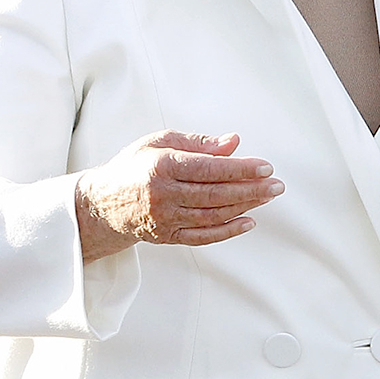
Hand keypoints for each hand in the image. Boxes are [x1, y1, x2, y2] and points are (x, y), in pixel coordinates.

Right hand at [74, 131, 280, 262]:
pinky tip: (248, 221)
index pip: (209, 168)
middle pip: (215, 194)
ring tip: (267, 197)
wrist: (102, 203)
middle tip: (277, 185)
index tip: (265, 167)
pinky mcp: (168, 236)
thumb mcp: (160, 141)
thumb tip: (234, 142)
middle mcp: (163, 194)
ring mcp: (165, 219)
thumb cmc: (135, 166)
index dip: (240, 169)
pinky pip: (203, 236)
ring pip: (212, 215)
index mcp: (162, 166)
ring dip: (244, 207)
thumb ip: (198, 142)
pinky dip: (228, 231)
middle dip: (251, 189)